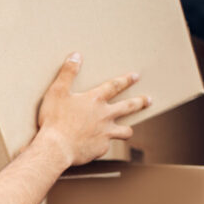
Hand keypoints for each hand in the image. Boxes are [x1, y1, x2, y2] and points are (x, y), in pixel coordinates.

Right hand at [35, 53, 150, 166]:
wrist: (56, 148)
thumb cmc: (54, 120)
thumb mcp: (57, 91)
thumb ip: (67, 73)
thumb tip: (76, 55)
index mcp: (95, 100)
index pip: (115, 86)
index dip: (126, 80)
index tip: (136, 76)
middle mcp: (105, 116)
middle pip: (128, 107)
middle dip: (140, 102)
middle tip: (148, 100)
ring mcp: (105, 133)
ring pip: (125, 131)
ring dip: (127, 129)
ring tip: (128, 130)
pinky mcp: (101, 148)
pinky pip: (106, 145)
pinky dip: (102, 144)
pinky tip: (95, 146)